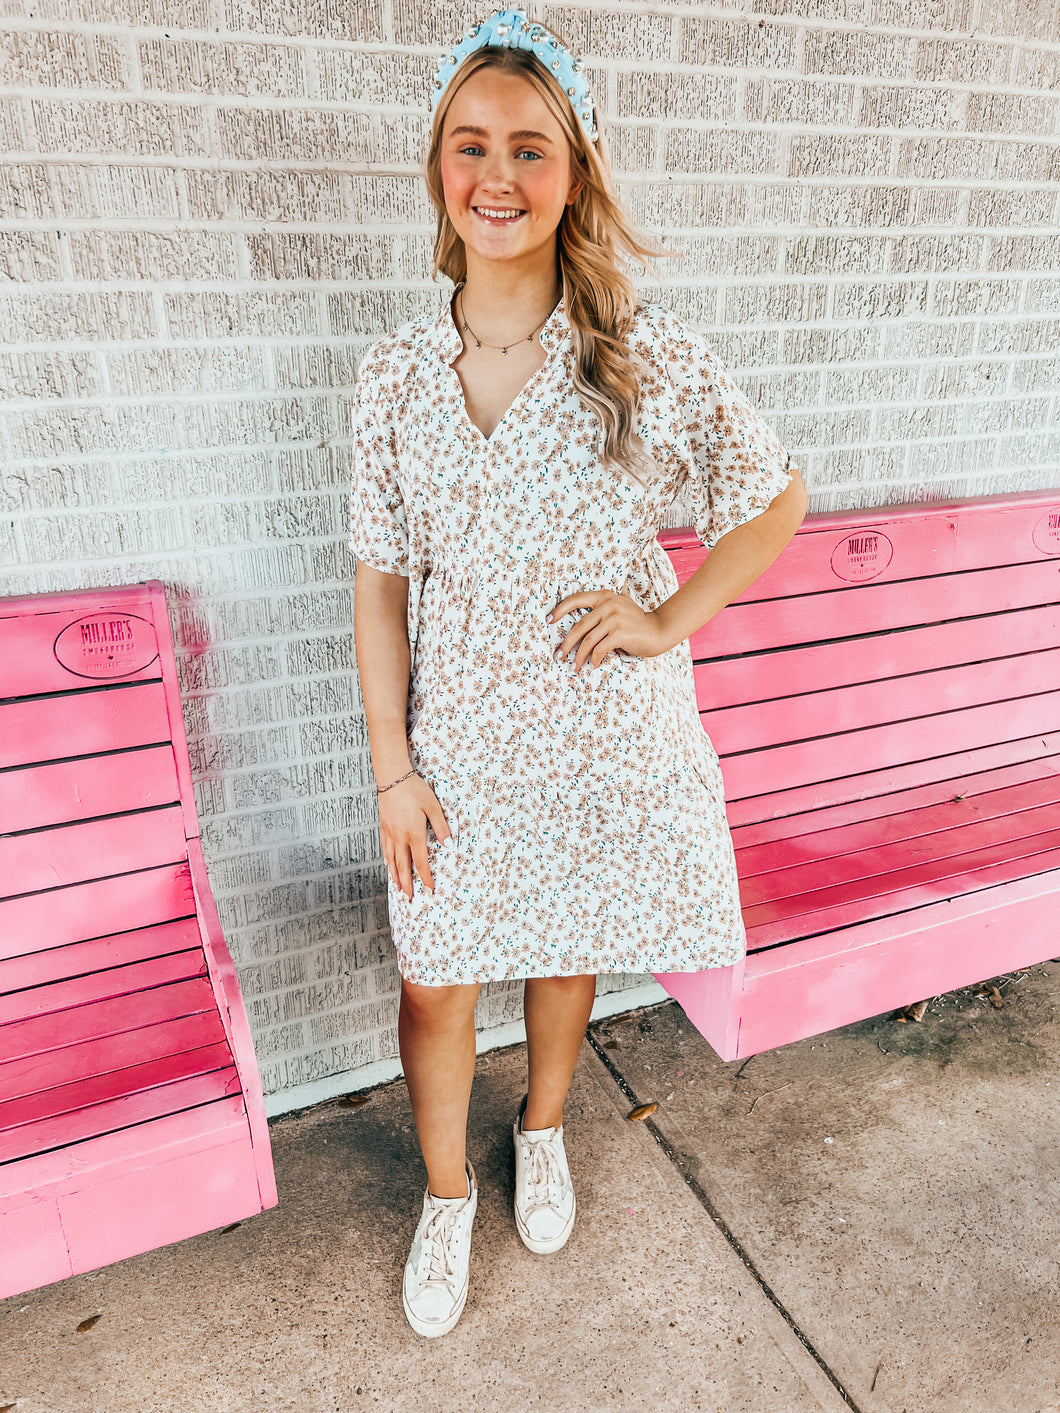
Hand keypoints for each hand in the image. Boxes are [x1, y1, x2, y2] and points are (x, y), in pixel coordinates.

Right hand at [378, 773, 452, 899]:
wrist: (392, 777)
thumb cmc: (414, 790)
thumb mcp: (433, 806)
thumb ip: (441, 827)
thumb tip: (449, 846)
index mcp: (414, 833)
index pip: (420, 861)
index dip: (425, 877)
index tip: (429, 889)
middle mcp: (400, 837)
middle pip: (403, 866)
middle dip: (407, 884)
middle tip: (408, 899)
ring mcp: (389, 833)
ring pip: (391, 860)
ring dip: (395, 877)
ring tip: (398, 889)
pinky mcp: (383, 827)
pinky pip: (385, 849)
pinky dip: (387, 861)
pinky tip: (389, 866)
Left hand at [546, 590, 671, 669]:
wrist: (658, 630)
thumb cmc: (636, 623)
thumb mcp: (619, 607)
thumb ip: (602, 609)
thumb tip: (577, 626)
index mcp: (604, 596)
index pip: (576, 599)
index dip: (559, 610)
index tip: (549, 621)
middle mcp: (608, 604)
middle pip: (579, 626)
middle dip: (566, 644)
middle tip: (558, 656)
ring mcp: (614, 619)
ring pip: (587, 640)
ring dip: (579, 656)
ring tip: (574, 666)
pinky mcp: (620, 633)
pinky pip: (600, 649)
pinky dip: (595, 659)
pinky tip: (594, 665)